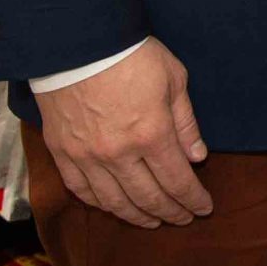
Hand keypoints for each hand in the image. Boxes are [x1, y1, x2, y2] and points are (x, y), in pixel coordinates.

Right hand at [37, 38, 211, 227]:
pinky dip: (100, 204)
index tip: (204, 208)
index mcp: (152, 134)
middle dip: (170, 212)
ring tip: (152, 221)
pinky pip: (81, 190)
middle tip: (183, 219)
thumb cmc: (131, 55)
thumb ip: (186, 122)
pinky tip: (114, 207)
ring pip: (114, 201)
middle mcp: (119, 153)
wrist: (77, 44)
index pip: (177, 181)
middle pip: (148, 197)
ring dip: (136, 216)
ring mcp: (87, 156)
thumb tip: (197, 157)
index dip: (193, 199)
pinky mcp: (63, 153)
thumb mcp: (173, 79)